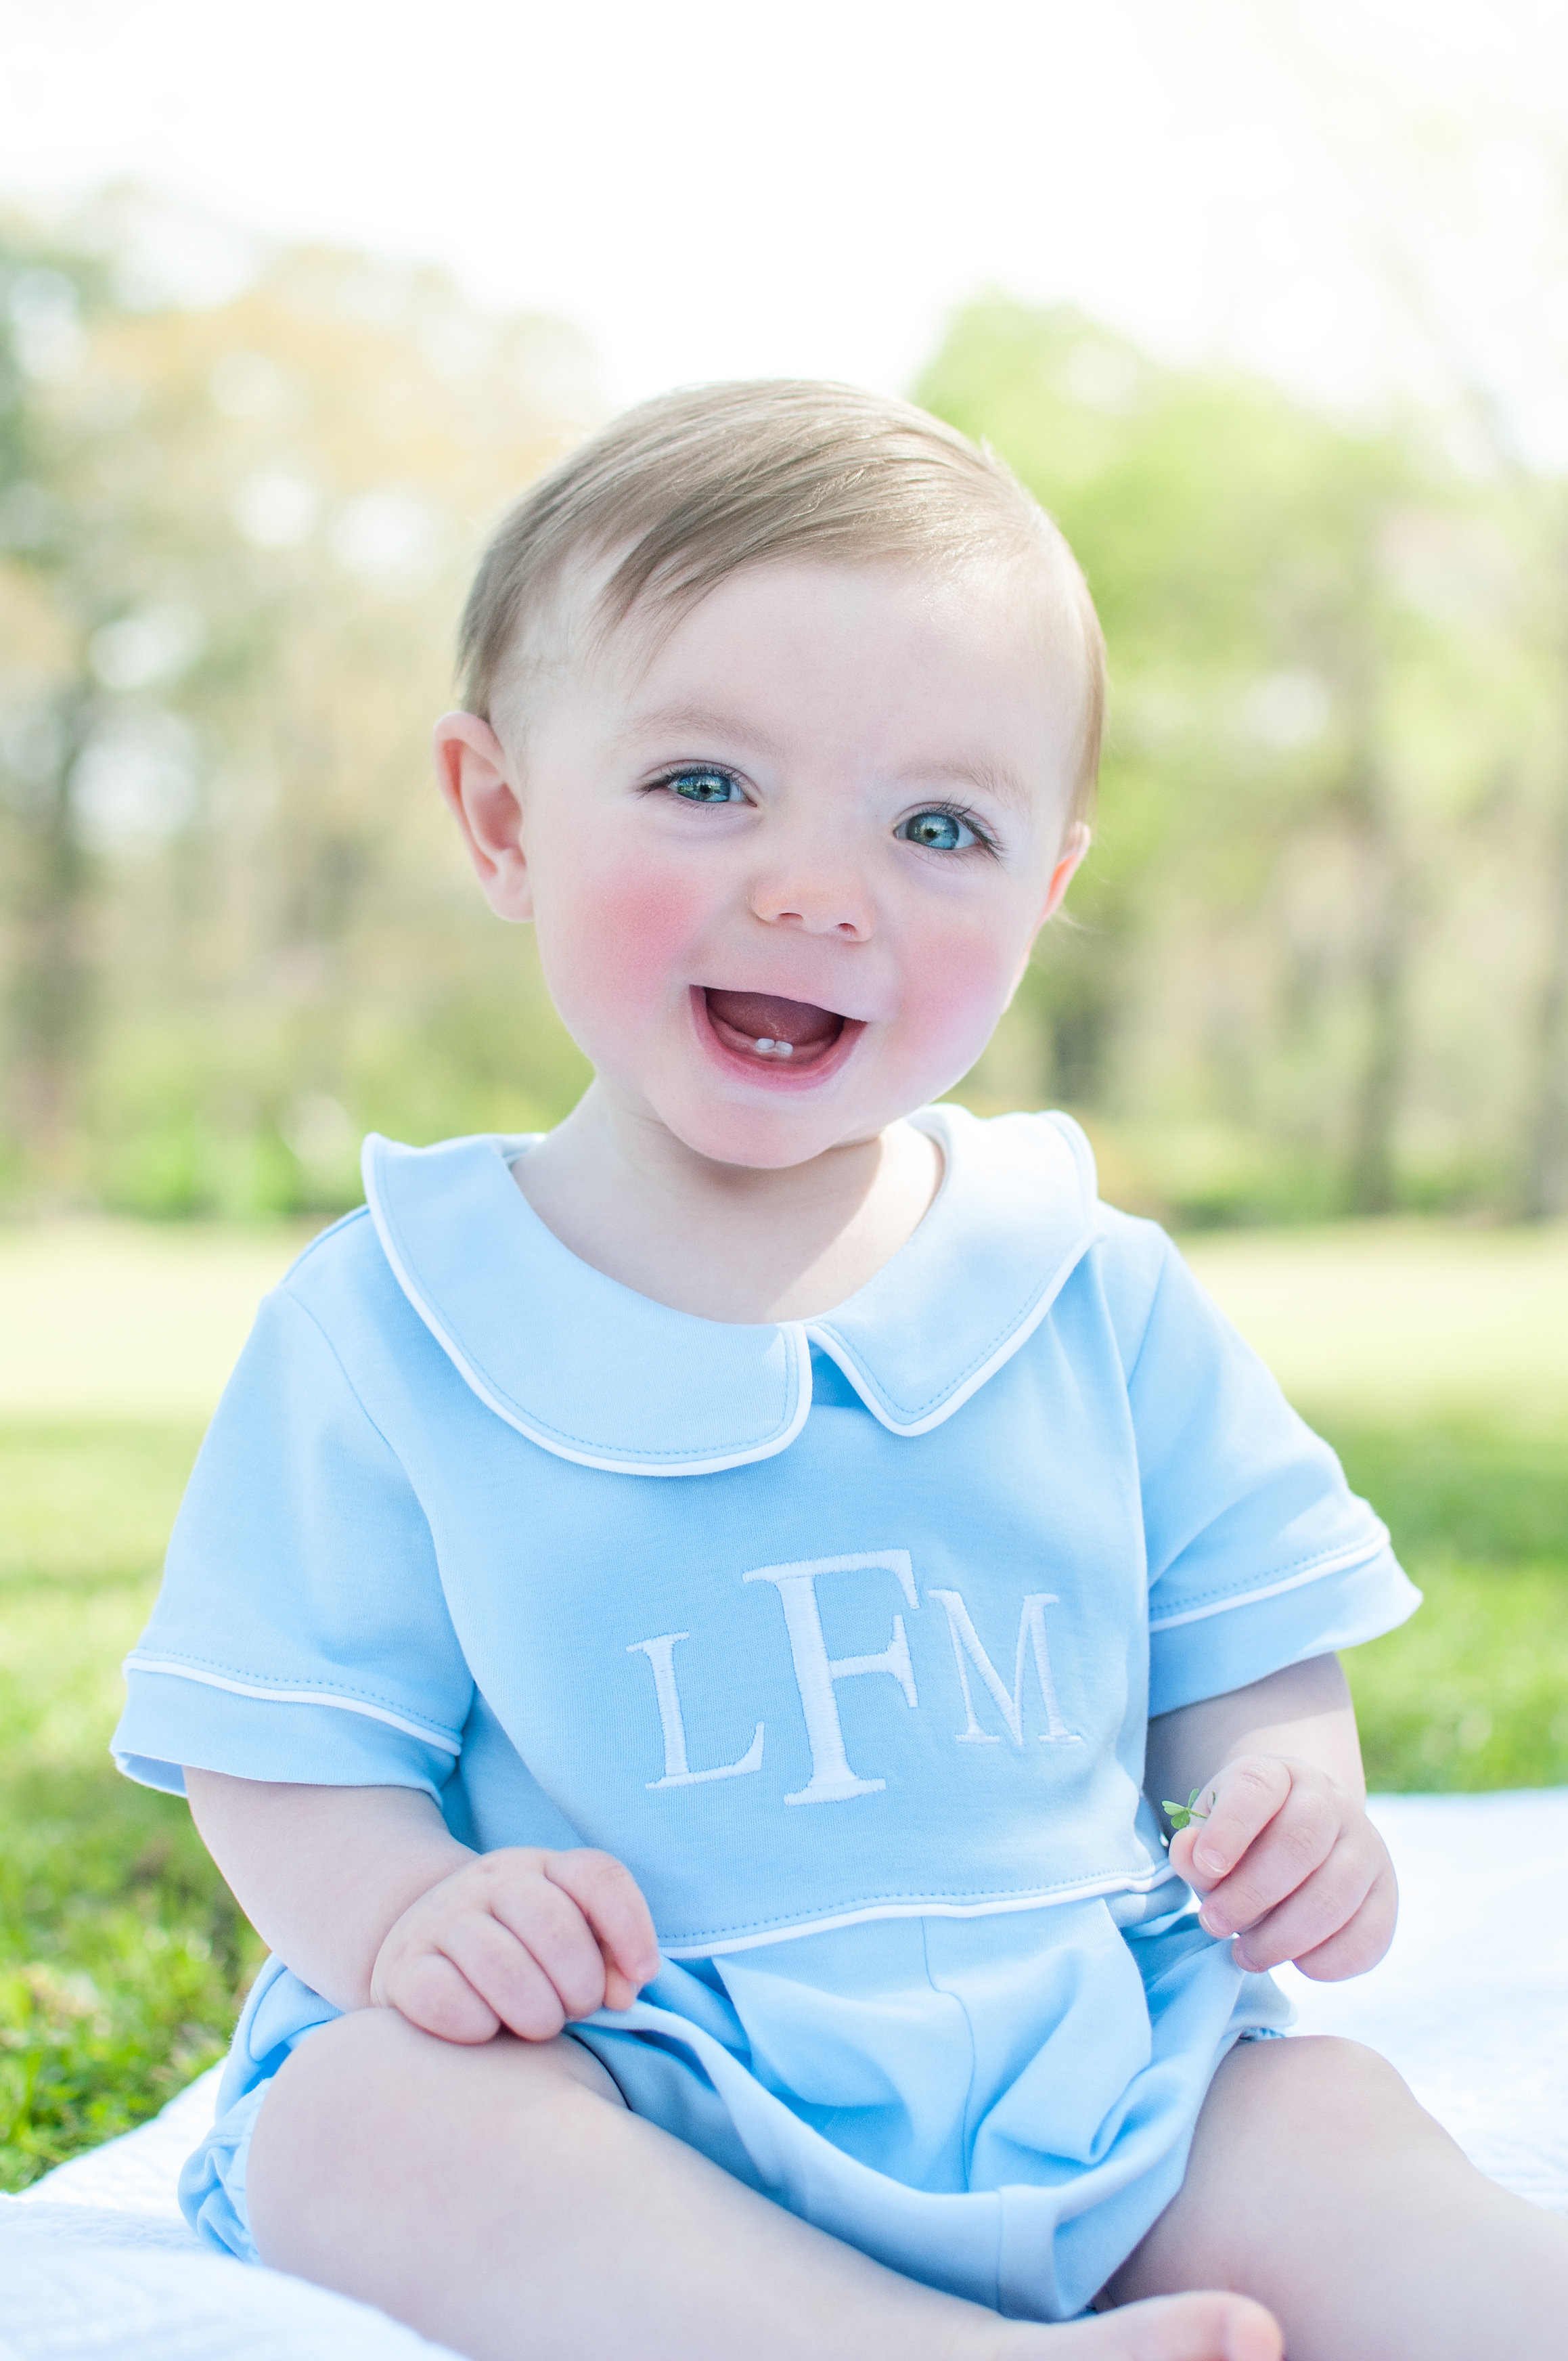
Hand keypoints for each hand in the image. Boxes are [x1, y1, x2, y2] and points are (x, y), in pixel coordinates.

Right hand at [370, 1845, 660, 2042]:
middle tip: (574, 2009)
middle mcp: (490, 1881)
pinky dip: (475, 2025)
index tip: (641, 1975)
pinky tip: (484, 2029)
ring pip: (501, 1965)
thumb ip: (608, 1960)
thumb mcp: (567, 1943)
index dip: (631, 1927)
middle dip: (580, 1985)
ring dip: (535, 2012)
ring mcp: (441, 1918)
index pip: (598, 1876)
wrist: (418, 1950)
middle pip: (555, 1926)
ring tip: (538, 2025)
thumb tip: (624, 1991)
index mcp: (541, 1868)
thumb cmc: (517, 1956)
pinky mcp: (402, 1966)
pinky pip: (443, 1996)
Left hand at [1166, 1755, 1396, 1980]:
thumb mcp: (1208, 1835)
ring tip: (1246, 1954)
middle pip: (1300, 1842)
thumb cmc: (1242, 1843)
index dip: (1230, 1827)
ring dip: (1283, 1936)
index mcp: (1279, 1774)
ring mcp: (1367, 1846)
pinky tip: (1295, 1962)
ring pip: (1335, 1894)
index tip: (1206, 1865)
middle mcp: (1331, 1802)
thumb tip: (1192, 1855)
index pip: (1257, 1786)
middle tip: (1213, 1924)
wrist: (1301, 1839)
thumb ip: (1193, 1850)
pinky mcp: (1386, 1895)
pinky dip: (1327, 1960)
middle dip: (1251, 1894)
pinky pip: (1368, 1936)